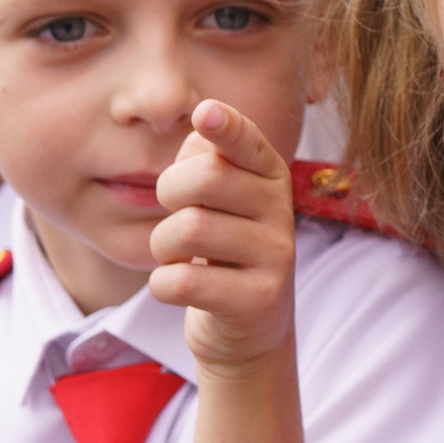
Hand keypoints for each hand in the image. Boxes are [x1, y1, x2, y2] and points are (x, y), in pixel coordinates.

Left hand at [151, 100, 296, 372]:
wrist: (247, 328)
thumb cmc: (220, 250)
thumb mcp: (217, 201)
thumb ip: (208, 160)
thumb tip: (204, 132)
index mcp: (269, 175)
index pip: (248, 142)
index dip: (228, 127)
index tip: (206, 113)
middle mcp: (281, 210)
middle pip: (206, 178)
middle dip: (168, 193)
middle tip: (173, 212)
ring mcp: (276, 256)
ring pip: (189, 229)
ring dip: (162, 245)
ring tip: (176, 256)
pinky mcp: (259, 300)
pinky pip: (183, 281)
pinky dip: (163, 286)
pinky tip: (181, 289)